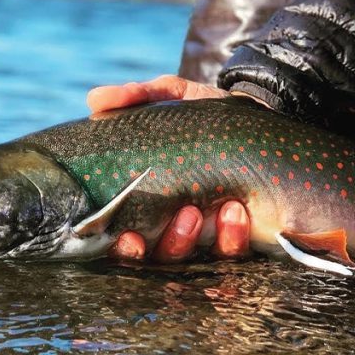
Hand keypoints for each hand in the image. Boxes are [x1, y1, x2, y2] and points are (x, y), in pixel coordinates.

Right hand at [87, 75, 250, 262]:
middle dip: (169, 243)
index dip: (124, 249)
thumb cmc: (205, 116)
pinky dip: (234, 237)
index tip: (129, 236)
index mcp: (149, 205)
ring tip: (215, 208)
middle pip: (162, 257)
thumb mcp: (172, 98)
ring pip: (197, 257)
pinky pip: (234, 252)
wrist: (258, 115)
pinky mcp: (243, 236)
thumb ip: (136, 97)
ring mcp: (210, 235)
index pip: (128, 240)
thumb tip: (95, 98)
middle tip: (184, 214)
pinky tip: (238, 211)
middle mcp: (176, 227)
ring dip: (199, 238)